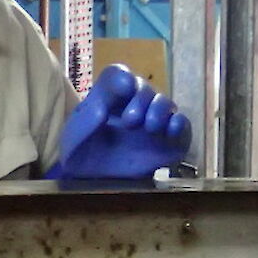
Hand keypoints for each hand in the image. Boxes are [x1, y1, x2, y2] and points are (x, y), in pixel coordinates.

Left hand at [51, 64, 190, 179]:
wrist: (91, 181)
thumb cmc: (81, 152)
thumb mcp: (75, 133)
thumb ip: (88, 117)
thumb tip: (105, 108)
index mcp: (108, 97)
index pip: (118, 76)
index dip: (123, 79)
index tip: (124, 88)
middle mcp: (133, 104)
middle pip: (144, 88)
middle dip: (141, 100)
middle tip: (131, 121)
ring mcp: (153, 122)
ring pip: (165, 103)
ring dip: (160, 110)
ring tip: (151, 127)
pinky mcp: (168, 142)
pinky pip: (182, 126)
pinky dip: (181, 124)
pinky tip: (171, 131)